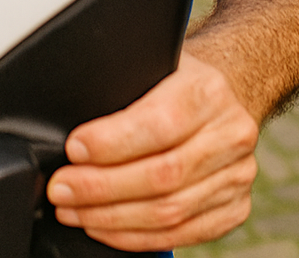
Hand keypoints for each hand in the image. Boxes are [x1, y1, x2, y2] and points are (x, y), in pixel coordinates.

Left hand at [46, 51, 258, 250]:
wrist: (226, 95)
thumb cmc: (179, 80)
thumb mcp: (156, 62)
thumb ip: (124, 86)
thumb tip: (66, 114)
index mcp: (208, 91)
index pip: (158, 124)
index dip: (111, 143)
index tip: (74, 149)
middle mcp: (230, 134)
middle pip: (162, 175)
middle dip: (101, 187)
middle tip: (62, 188)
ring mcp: (236, 176)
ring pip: (169, 211)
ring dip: (112, 218)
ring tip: (74, 210)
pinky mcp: (235, 208)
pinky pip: (182, 233)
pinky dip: (136, 237)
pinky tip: (105, 228)